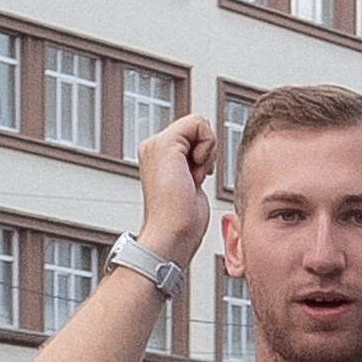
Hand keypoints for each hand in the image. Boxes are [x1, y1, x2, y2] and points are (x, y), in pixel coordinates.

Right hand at [135, 112, 216, 271]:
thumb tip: (204, 154)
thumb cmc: (183, 223)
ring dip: (207, 152)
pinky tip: (196, 171)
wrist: (172, 237)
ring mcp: (156, 144)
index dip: (204, 154)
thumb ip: (193, 164)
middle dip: (206, 152)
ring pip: (198, 124)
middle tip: (194, 180)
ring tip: (193, 177)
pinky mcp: (165, 145)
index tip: (196, 179)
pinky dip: (207, 147)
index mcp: (158, 156)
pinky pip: (199, 124)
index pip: (192, 134)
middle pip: (196, 127)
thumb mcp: (191, 185)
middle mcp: (153, 147)